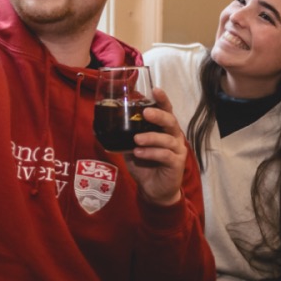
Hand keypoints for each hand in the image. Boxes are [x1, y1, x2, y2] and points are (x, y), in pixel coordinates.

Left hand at [126, 87, 186, 206]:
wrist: (154, 190)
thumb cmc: (145, 166)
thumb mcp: (132, 148)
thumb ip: (125, 136)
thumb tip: (104, 125)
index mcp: (164, 129)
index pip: (167, 110)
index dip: (163, 99)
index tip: (155, 89)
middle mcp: (173, 137)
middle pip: (171, 121)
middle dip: (158, 115)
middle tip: (145, 113)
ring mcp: (177, 150)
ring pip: (167, 139)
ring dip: (151, 137)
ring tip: (136, 139)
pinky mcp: (176, 164)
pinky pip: (165, 155)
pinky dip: (151, 153)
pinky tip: (139, 153)